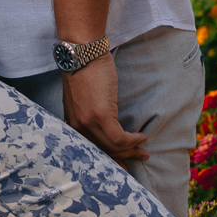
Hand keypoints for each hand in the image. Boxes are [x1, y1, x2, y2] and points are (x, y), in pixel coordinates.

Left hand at [62, 52, 149, 166]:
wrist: (82, 52)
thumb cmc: (85, 69)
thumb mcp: (83, 97)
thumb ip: (89, 112)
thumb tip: (105, 123)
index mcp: (72, 122)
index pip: (90, 148)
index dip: (107, 158)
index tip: (120, 164)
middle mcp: (77, 126)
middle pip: (102, 150)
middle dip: (123, 158)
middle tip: (139, 158)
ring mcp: (88, 121)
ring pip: (112, 146)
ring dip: (131, 150)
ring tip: (144, 150)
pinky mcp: (100, 115)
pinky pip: (119, 137)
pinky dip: (132, 140)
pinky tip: (141, 137)